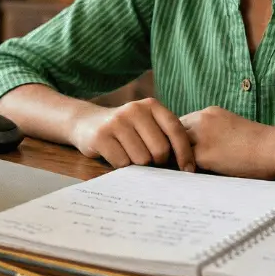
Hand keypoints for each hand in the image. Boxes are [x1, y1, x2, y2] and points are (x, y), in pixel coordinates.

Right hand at [69, 98, 194, 170]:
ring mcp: (117, 121)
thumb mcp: (146, 124)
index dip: (185, 153)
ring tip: (129, 155)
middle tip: (148, 160)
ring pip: (142, 159)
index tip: (188, 170)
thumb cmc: (125, 130)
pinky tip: (116, 156)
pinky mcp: (101, 136)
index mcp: (151, 105)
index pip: (176, 130)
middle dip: (156, 162)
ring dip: (138, 165)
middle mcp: (134, 109)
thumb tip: (187, 166)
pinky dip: (122, 166)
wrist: (86, 122)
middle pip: (160, 150)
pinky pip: (123, 163)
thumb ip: (164, 135)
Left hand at [180, 106, 274, 179]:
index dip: (177, 138)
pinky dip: (184, 170)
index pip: (180, 123)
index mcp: (209, 113)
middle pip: (172, 133)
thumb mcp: (232, 128)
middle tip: (173, 163)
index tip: (181, 151)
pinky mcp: (203, 154)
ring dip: (175, 159)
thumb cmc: (259, 145)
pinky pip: (184, 162)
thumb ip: (212, 132)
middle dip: (172, 147)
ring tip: (179, 172)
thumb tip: (197, 149)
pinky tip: (188, 178)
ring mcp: (201, 136)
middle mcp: (201, 120)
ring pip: (174, 147)